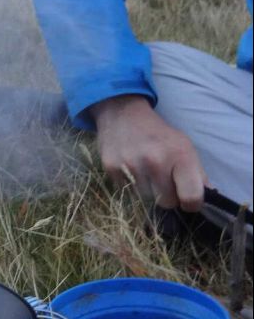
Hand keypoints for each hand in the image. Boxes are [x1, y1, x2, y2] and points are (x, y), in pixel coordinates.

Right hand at [89, 94, 208, 211]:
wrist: (123, 114)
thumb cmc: (159, 134)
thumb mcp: (185, 147)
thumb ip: (198, 174)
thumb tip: (208, 199)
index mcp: (180, 156)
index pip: (191, 197)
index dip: (191, 204)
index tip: (186, 200)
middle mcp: (155, 161)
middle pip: (166, 202)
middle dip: (167, 196)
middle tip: (163, 182)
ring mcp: (131, 165)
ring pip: (145, 199)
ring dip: (147, 191)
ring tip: (145, 174)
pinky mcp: (111, 168)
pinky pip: (126, 192)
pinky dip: (130, 186)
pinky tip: (131, 170)